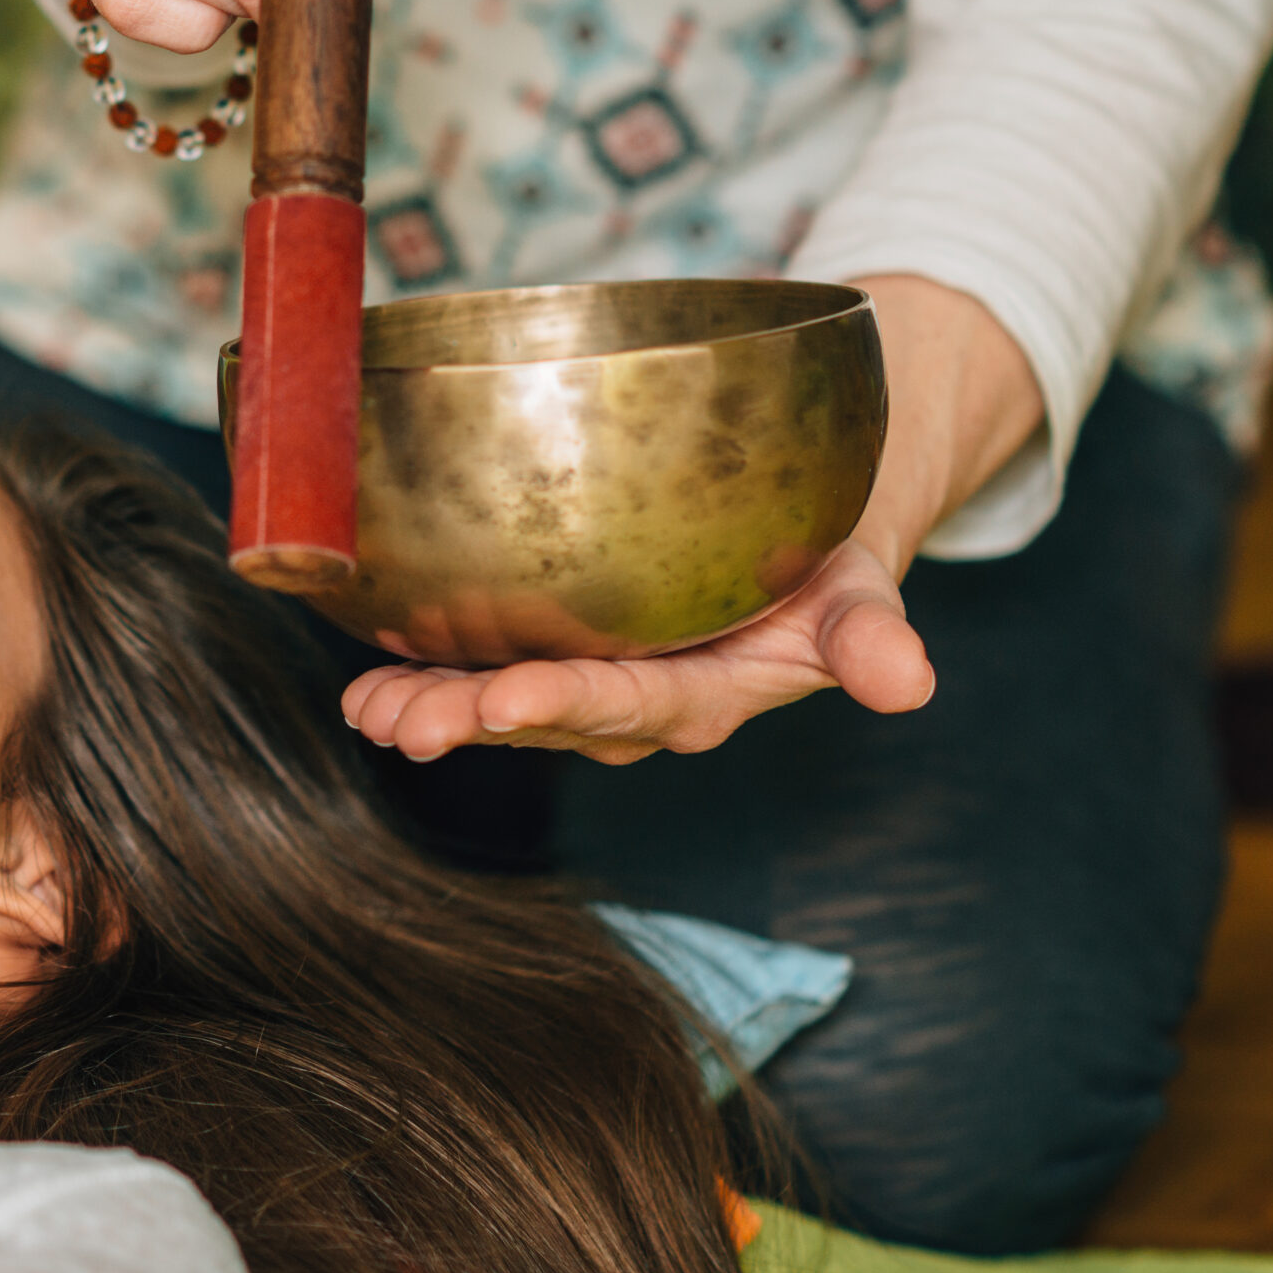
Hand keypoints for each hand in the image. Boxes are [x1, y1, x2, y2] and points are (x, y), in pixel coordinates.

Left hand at [341, 539, 934, 764]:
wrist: (794, 550)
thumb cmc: (823, 567)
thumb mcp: (860, 591)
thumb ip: (869, 637)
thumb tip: (908, 682)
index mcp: (704, 696)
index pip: (630, 705)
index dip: (566, 704)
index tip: (503, 700)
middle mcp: (633, 705)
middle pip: (545, 716)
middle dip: (471, 719)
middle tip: (405, 722)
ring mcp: (581, 683)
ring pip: (497, 703)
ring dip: (429, 706)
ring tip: (369, 711)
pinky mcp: (545, 653)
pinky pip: (476, 671)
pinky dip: (420, 674)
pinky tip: (364, 681)